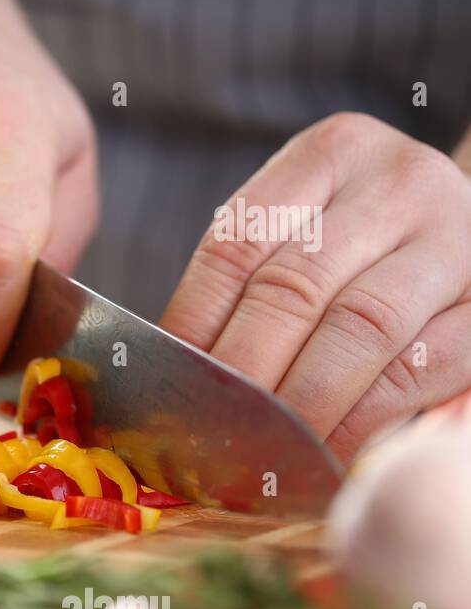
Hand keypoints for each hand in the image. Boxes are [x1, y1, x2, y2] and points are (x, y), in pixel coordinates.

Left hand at [161, 112, 470, 463]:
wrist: (468, 238)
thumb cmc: (366, 246)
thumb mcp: (307, 229)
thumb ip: (250, 281)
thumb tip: (172, 372)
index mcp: (332, 153)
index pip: (236, 245)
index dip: (193, 327)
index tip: (167, 389)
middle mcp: (400, 184)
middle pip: (293, 288)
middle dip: (242, 375)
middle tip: (207, 436)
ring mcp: (458, 240)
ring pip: (359, 330)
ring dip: (301, 404)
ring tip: (260, 455)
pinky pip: (418, 371)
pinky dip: (362, 421)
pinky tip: (325, 456)